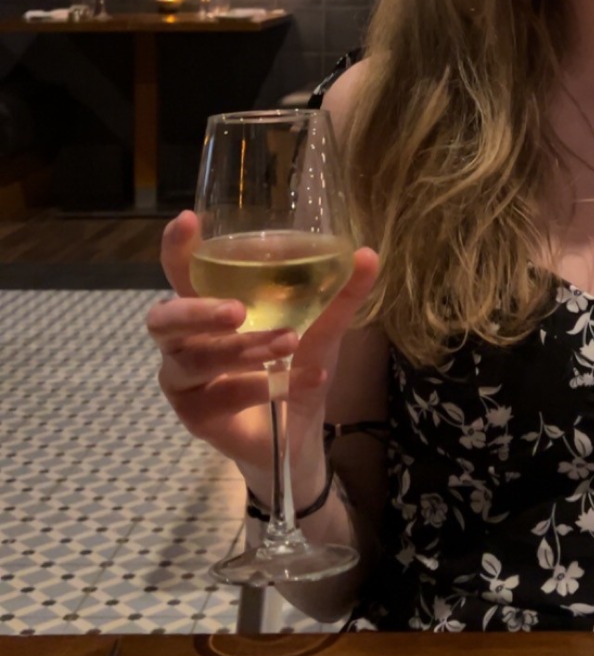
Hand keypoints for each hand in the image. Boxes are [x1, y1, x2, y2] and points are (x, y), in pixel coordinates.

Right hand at [147, 211, 379, 495]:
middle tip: (237, 310)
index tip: (187, 221)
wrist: (295, 434)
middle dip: (198, 311)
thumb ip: (339, 295)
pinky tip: (302, 380)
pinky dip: (267, 386)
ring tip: (286, 342)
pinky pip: (224, 397)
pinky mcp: (194, 415)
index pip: (179, 272)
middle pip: (165, 319)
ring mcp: (183, 380)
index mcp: (206, 307)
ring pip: (197, 358)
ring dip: (243, 349)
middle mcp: (184, 340)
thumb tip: (367, 254)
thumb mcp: (322, 329)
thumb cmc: (294, 366)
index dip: (176, 248)